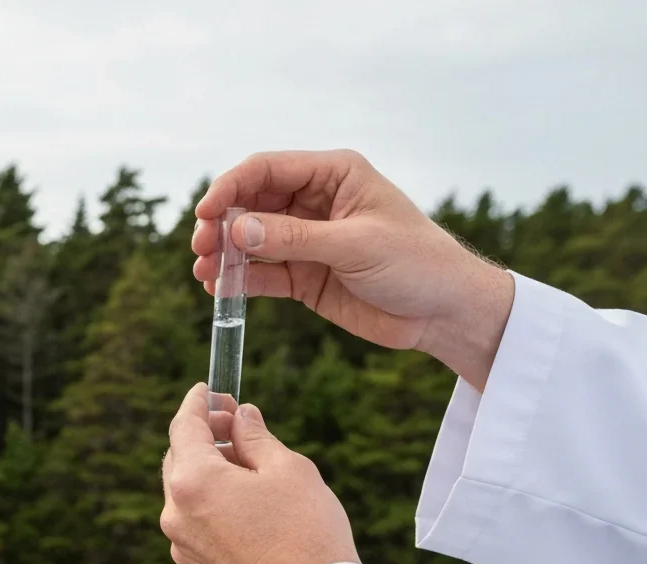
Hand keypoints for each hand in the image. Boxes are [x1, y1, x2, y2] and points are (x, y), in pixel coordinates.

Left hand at [160, 384, 358, 563]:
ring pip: (186, 496)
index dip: (197, 402)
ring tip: (249, 469)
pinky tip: (245, 508)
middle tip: (235, 426)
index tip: (209, 390)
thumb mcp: (287, 469)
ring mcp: (182, 548)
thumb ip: (255, 437)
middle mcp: (176, 515)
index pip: (183, 426)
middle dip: (203, 437)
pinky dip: (211, 508)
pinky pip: (195, 527)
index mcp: (193, 482)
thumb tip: (240, 418)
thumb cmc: (307, 531)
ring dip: (209, 475)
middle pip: (179, 460)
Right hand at [191, 150, 513, 389]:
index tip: (206, 213)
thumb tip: (237, 229)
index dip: (230, 187)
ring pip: (251, 239)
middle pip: (251, 203)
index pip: (266, 169)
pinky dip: (239, 280)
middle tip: (201, 247)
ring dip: (225, 253)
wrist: (446, 312)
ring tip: (204, 272)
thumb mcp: (355, 245)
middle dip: (221, 223)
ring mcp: (307, 239)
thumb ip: (294, 238)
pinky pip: (262, 273)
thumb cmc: (416, 263)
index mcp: (333, 174)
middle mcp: (315, 201)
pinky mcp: (305, 276)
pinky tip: (219, 289)